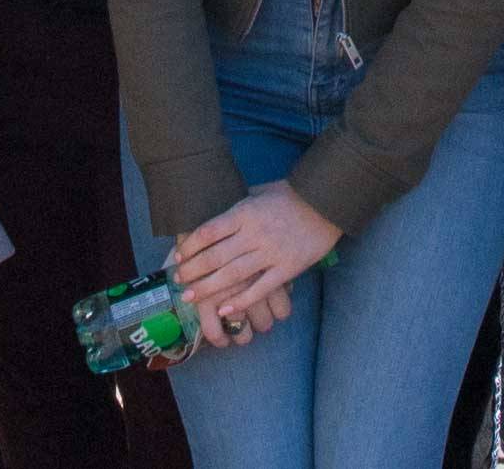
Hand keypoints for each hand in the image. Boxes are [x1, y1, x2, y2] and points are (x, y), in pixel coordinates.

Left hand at [166, 181, 339, 344]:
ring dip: (209, 288)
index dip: (190, 245)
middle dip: (193, 270)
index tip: (177, 256)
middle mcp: (255, 234)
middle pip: (216, 256)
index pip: (209, 231)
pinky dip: (241, 301)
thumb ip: (237, 206)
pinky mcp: (287, 268)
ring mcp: (271, 252)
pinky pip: (260, 288)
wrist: (326, 202)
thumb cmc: (290, 195)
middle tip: (177, 280)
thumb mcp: (259, 192)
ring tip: (190, 297)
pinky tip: (224, 310)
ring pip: (234, 275)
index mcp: (245, 212)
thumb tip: (212, 209)